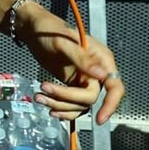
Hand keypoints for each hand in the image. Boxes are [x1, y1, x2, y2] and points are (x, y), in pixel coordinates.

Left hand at [18, 3, 124, 123]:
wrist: (33, 30)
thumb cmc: (49, 30)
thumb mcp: (63, 42)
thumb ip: (81, 58)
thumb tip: (102, 74)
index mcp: (100, 58)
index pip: (114, 86)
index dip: (110, 104)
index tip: (99, 119)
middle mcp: (95, 71)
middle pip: (90, 98)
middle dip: (66, 99)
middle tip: (44, 91)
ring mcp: (84, 80)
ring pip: (79, 105)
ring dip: (59, 105)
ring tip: (39, 97)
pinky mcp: (72, 86)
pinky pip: (72, 105)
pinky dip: (60, 108)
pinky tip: (47, 104)